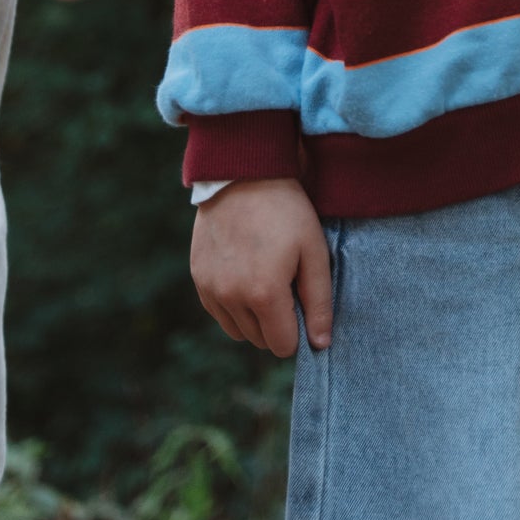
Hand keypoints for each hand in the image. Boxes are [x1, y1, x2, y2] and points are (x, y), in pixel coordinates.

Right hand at [190, 177, 332, 356]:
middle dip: (277, 323)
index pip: (283, 345)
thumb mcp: (314, 250)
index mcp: (263, 294)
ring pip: (238, 330)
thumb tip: (321, 345)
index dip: (299, 329)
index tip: (303, 302)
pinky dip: (234, 304)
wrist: (243, 174)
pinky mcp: (198, 278)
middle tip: (287, 284)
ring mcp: (210, 289)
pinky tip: (246, 273)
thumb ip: (319, 301)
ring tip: (266, 278)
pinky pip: (219, 312)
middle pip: (260, 341)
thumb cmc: (286, 210)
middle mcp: (231, 298)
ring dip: (254, 317)